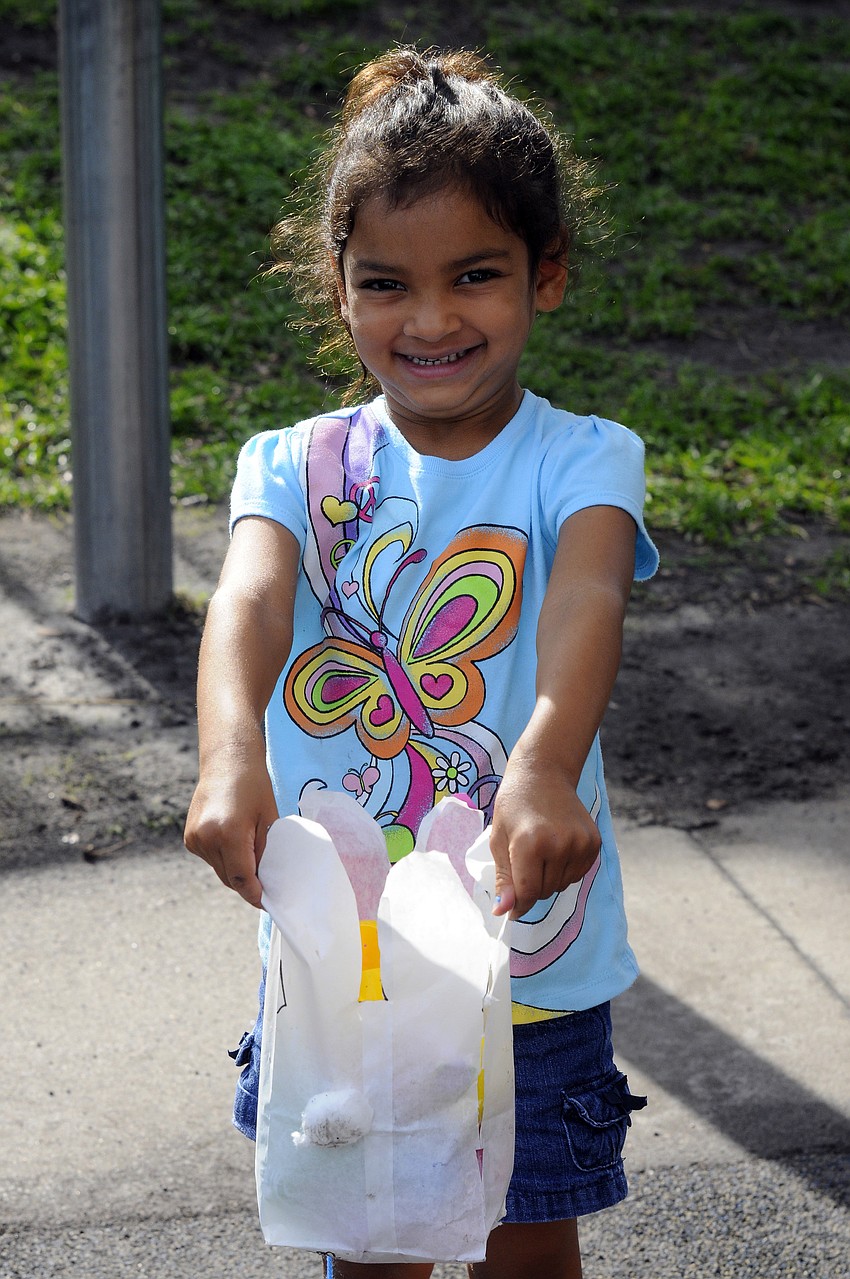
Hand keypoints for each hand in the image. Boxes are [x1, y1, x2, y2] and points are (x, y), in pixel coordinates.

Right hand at [183, 753, 277, 907]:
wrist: (227, 762)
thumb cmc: (254, 787)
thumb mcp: (268, 820)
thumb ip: (264, 853)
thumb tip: (264, 881)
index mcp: (229, 833)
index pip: (242, 878)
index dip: (254, 893)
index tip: (266, 902)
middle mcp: (207, 838)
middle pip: (229, 878)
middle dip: (247, 884)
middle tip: (265, 884)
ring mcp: (195, 839)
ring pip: (219, 871)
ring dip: (235, 872)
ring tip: (250, 856)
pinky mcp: (189, 838)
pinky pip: (211, 860)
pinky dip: (224, 859)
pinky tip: (233, 842)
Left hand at [489, 752, 600, 919]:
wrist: (544, 774)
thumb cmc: (514, 806)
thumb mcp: (499, 840)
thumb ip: (504, 879)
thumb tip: (504, 913)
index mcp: (530, 843)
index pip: (527, 893)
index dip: (517, 905)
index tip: (511, 909)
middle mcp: (559, 844)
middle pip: (544, 891)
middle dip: (531, 886)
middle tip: (523, 861)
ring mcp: (580, 843)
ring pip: (561, 885)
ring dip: (548, 879)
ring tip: (540, 851)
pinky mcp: (594, 843)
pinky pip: (577, 875)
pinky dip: (564, 870)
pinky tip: (556, 848)